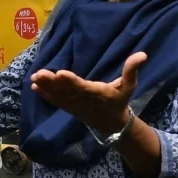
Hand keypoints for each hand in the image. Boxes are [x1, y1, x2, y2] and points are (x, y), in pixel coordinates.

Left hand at [31, 52, 146, 134]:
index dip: (71, 81)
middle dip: (52, 83)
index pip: (82, 87)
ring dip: (45, 87)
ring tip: (34, 78)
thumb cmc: (120, 101)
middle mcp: (82, 100)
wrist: (112, 124)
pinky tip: (34, 87)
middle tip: (39, 74)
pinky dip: (45, 94)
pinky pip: (56, 101)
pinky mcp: (69, 107)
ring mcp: (74, 105)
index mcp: (96, 93)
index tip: (60, 73)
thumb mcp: (129, 86)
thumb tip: (143, 54)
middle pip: (65, 91)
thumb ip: (132, 70)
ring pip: (58, 95)